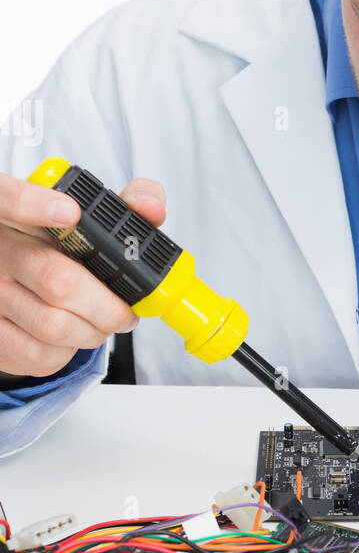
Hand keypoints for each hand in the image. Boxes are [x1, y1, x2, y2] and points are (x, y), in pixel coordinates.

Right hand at [0, 172, 165, 381]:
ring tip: (103, 323)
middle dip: (108, 305)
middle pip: (56, 279)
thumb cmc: (61, 245)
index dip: (35, 204)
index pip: (7, 199)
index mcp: (12, 212)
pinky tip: (72, 336)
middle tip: (125, 310)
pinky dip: (68, 352)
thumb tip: (151, 209)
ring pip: (53, 325)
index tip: (70, 212)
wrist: (16, 283)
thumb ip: (128, 202)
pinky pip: (38, 353)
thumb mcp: (90, 215)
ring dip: (94, 332)